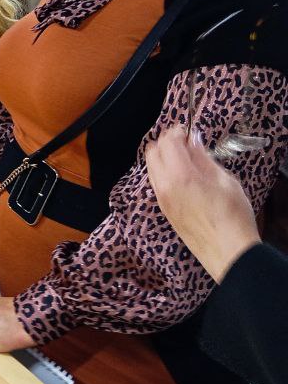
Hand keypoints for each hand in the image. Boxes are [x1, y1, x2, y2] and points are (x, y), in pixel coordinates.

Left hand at [145, 125, 260, 280]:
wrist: (228, 253)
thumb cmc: (233, 218)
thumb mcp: (225, 181)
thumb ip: (203, 158)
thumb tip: (193, 141)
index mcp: (181, 176)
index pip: (167, 142)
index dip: (175, 132)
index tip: (185, 130)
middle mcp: (164, 186)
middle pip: (152, 152)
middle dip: (164, 142)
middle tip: (183, 142)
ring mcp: (161, 199)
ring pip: (150, 167)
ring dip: (162, 156)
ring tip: (184, 158)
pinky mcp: (164, 210)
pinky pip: (155, 182)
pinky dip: (162, 171)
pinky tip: (181, 175)